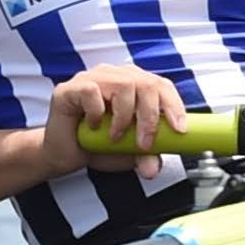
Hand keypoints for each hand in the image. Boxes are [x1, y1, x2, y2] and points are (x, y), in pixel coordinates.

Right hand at [40, 64, 187, 177]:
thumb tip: (153, 168)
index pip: (162, 85)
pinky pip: (91, 91)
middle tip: (144, 143)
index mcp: (135, 85)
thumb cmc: (97, 145)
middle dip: (150, 116)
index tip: (179, 129)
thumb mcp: (128, 153)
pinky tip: (92, 125)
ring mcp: (93, 78)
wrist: (64, 154)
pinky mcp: (71, 87)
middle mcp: (116, 76)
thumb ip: (145, 156)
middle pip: (146, 83)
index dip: (174, 105)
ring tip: (115, 137)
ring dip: (124, 117)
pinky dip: (96, 112)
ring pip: (123, 84)